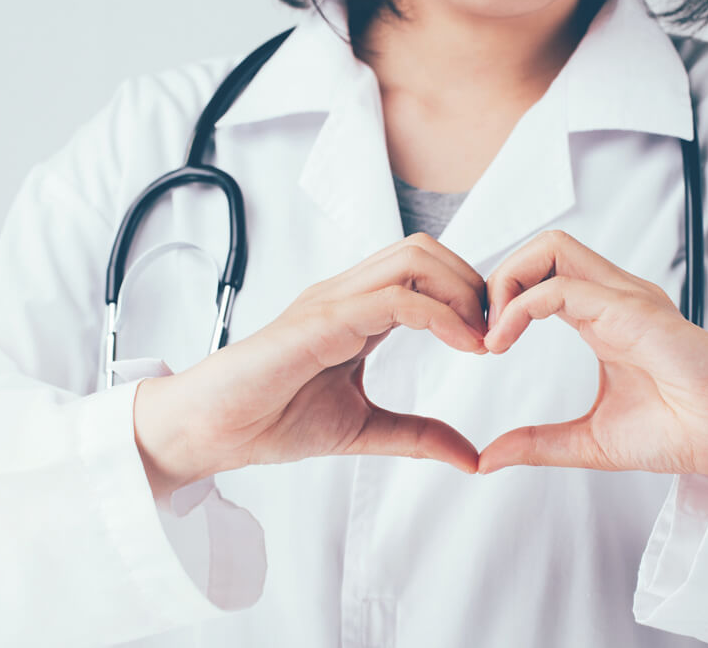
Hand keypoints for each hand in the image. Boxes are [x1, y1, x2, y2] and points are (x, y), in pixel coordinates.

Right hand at [134, 233, 488, 498]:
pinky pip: (394, 298)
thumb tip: (471, 457)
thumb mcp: (364, 429)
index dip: (467, 298)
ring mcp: (333, 300)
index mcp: (356, 311)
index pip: (424, 271)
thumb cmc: (271, 420)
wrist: (212, 431)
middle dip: (472, 283)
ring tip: (481, 339)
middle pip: (425, 249)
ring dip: (461, 291)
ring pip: (414, 258)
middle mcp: (346, 294)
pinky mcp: (321, 319)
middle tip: (495, 334)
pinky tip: (463, 346)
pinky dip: (440, 315)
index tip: (492, 343)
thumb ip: (417, 436)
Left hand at [477, 231, 707, 479]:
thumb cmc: (679, 433)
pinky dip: (522, 306)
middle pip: (544, 246)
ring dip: (508, 282)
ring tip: (491, 335)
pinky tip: (504, 342)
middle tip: (481, 333)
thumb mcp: (589, 441)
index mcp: (604, 317)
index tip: (482, 346)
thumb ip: (538, 444)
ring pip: (552, 248)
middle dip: (499, 278)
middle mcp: (613, 298)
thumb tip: (487, 458)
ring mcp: (625, 299)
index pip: (543, 274)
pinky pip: (564, 287)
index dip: (502, 299)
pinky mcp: (634, 312)